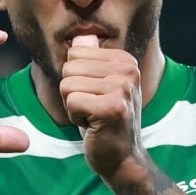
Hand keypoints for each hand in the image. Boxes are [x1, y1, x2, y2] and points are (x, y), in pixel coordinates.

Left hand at [60, 35, 144, 178]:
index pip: (75, 52)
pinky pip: (71, 102)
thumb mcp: (98, 85)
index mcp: (125, 60)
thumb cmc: (105, 121)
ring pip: (67, 85)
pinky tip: (93, 126)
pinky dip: (75, 118)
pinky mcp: (111, 108)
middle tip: (93, 109)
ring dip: (73, 106)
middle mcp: (128, 70)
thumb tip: (78, 36)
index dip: (77, 78)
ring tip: (93, 116)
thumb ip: (90, 59)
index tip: (95, 95)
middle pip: (69, 67)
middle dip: (72, 92)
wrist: (123, 159)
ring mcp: (122, 88)